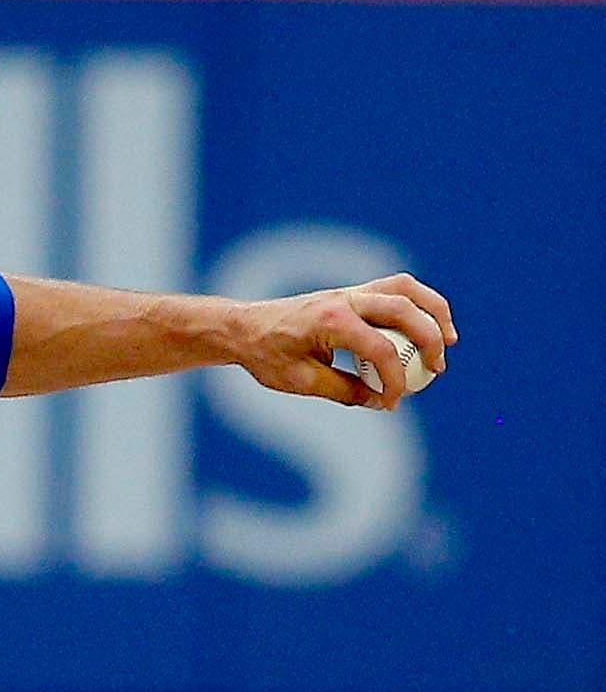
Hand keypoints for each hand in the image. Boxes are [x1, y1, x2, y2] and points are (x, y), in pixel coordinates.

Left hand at [232, 272, 457, 408]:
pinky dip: (415, 304)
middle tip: (438, 370)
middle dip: (429, 339)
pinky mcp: (349, 293)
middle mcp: (343, 299)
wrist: (242, 328)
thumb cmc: (266, 354)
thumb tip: (381, 401)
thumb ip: (344, 391)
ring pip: (404, 289)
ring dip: (432, 311)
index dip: (394, 381)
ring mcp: (347, 292)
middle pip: (404, 309)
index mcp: (331, 321)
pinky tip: (424, 327)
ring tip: (449, 340)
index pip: (380, 350)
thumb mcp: (301, 382)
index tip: (394, 402)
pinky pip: (393, 289)